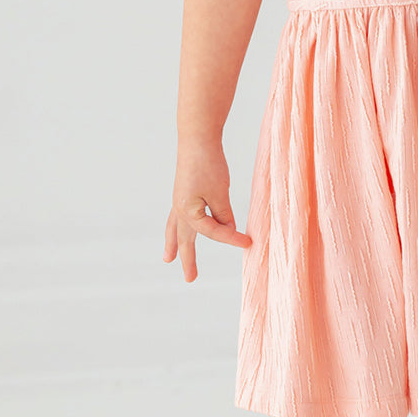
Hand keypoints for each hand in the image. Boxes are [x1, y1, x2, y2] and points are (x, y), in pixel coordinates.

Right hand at [163, 139, 252, 281]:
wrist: (196, 138)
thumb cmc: (208, 164)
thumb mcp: (220, 193)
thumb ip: (223, 214)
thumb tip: (227, 229)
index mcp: (188, 212)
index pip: (214, 232)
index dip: (231, 239)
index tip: (248, 243)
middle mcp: (179, 208)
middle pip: (185, 239)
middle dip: (188, 259)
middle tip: (191, 279)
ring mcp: (179, 200)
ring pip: (176, 228)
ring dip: (174, 243)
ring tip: (169, 258)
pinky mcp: (183, 191)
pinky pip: (178, 216)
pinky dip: (177, 226)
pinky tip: (180, 228)